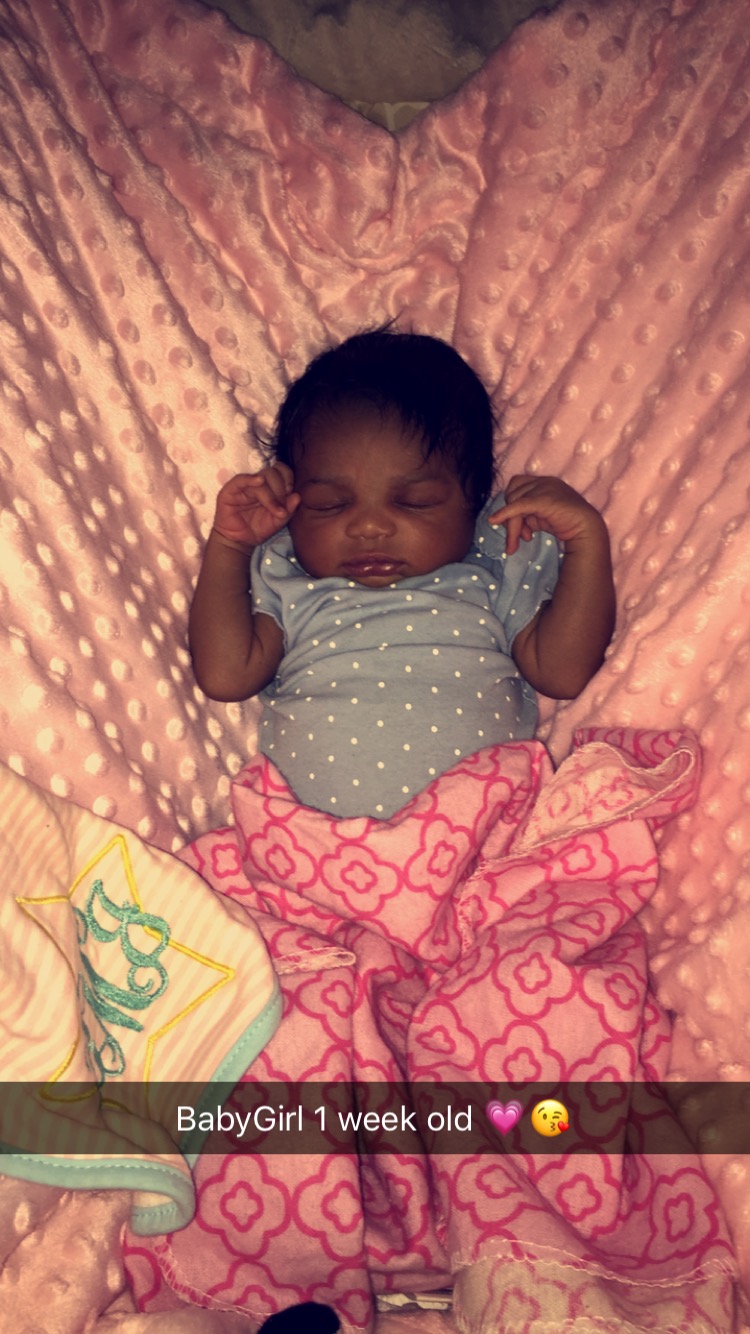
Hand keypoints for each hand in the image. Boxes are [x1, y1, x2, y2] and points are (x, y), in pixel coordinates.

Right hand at [211, 464, 299, 551]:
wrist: (239, 541)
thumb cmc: (258, 529)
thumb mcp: (277, 521)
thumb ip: (288, 509)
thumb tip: (297, 496)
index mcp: (270, 485)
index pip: (281, 470)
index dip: (288, 479)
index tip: (291, 495)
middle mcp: (257, 482)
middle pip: (273, 473)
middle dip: (280, 491)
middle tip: (281, 509)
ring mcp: (244, 485)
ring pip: (261, 478)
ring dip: (270, 495)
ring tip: (275, 510)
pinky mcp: (230, 490)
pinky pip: (240, 479)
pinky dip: (250, 479)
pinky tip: (259, 481)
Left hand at [488, 475, 604, 554]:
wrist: (587, 529)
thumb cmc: (565, 524)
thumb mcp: (539, 516)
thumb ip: (523, 514)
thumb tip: (501, 520)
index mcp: (543, 482)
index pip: (516, 486)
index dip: (512, 504)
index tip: (521, 526)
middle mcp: (542, 481)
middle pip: (512, 494)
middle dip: (511, 517)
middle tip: (521, 537)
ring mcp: (544, 488)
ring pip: (513, 503)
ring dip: (513, 525)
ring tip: (523, 540)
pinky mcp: (543, 499)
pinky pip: (517, 506)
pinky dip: (504, 514)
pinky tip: (494, 521)